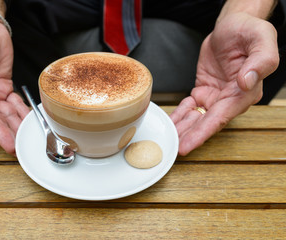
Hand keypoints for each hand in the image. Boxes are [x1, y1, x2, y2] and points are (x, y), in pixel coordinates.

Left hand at [170, 13, 278, 155]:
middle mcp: (230, 99)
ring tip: (166, 139)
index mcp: (244, 93)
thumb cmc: (249, 31)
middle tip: (170, 149)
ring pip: (196, 117)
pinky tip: (169, 123)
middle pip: (205, 122)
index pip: (220, 118)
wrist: (233, 25)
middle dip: (188, 137)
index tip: (187, 145)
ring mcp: (215, 96)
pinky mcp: (204, 90)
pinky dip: (179, 114)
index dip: (202, 133)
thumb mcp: (261, 40)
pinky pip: (189, 105)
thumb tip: (247, 81)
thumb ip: (260, 62)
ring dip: (181, 128)